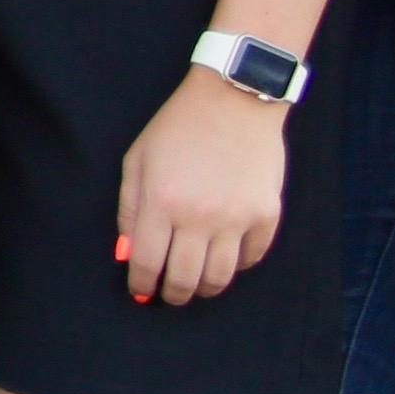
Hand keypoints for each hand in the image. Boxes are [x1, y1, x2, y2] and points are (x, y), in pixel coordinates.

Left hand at [115, 69, 286, 305]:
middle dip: (172, 295)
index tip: (141, 290)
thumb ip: (129, 210)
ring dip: (204, 288)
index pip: (146, 263)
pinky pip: (251, 258)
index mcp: (160, 203)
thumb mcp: (137, 160)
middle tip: (170, 294)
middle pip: (184, 279)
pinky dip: (237, 266)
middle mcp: (198, 216)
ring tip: (197, 283)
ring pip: (219, 278)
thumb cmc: (178, 127)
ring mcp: (236, 218)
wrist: (234, 98)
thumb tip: (129, 254)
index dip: (141, 284)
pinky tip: (226, 258)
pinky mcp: (266, 214)